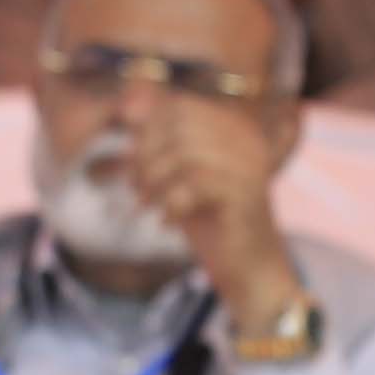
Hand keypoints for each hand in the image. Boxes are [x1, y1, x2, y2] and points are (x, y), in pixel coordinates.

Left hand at [121, 94, 305, 331]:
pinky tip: (168, 223)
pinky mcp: (245, 195)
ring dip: (154, 181)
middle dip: (147, 155)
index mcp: (233, 128)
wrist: (247, 268)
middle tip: (136, 187)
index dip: (147, 131)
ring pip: (185, 153)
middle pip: (180, 125)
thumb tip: (126, 107)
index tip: (133, 165)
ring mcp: (249, 166)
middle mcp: (246, 140)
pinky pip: (194, 185)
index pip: (179, 106)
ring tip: (147, 205)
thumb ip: (157, 142)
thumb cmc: (210, 220)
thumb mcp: (177, 174)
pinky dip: (170, 204)